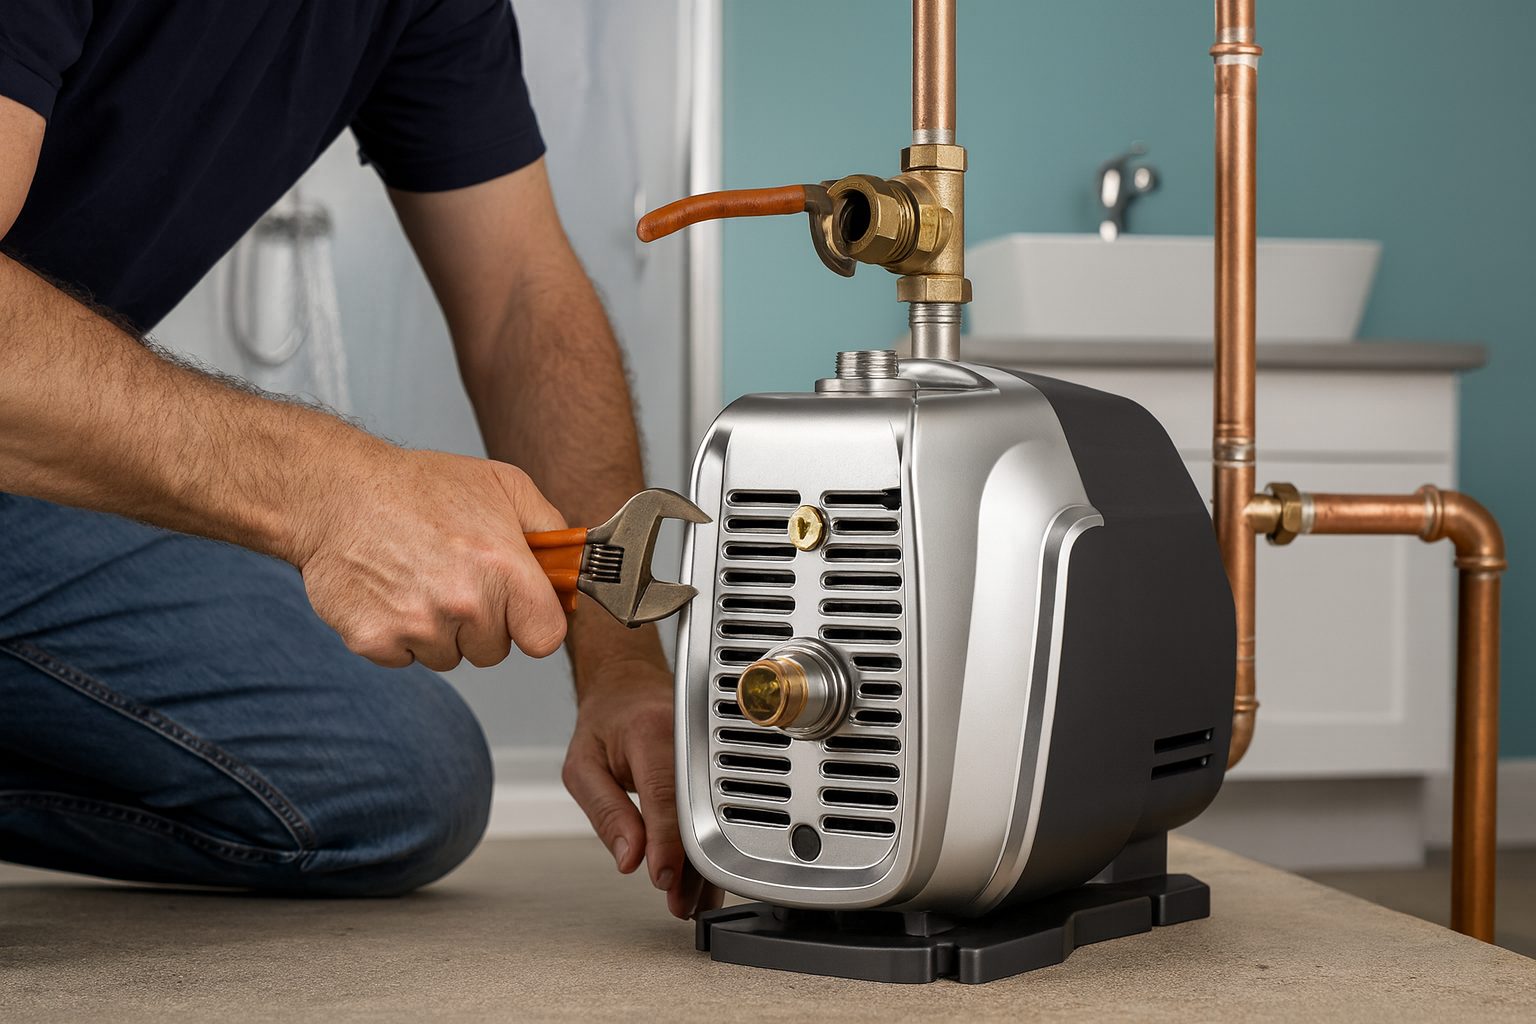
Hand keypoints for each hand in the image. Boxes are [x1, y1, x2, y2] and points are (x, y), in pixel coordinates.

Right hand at [296, 446, 569, 669]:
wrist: (338, 492)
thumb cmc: (420, 486)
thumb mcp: (503, 486)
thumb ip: (549, 528)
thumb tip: (575, 562)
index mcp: (504, 569)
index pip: (545, 638)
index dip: (533, 623)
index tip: (521, 609)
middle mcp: (465, 603)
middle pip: (494, 650)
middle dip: (482, 623)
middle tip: (456, 578)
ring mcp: (418, 626)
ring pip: (449, 657)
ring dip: (439, 630)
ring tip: (420, 579)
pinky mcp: (375, 641)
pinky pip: (405, 658)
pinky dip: (398, 634)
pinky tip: (391, 591)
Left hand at [561, 659, 723, 919]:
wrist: (629, 684)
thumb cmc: (605, 722)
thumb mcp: (583, 767)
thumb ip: (606, 813)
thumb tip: (630, 859)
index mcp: (652, 733)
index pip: (665, 796)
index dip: (666, 843)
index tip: (662, 879)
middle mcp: (688, 738)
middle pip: (698, 813)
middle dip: (690, 866)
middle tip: (678, 905)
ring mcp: (708, 749)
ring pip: (713, 817)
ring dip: (703, 865)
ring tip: (692, 903)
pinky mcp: (715, 762)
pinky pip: (715, 810)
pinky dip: (708, 848)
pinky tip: (704, 878)